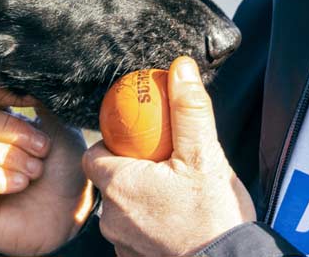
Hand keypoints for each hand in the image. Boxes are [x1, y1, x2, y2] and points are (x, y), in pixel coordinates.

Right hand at [0, 89, 93, 255]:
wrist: (75, 213)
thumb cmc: (65, 170)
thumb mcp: (59, 125)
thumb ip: (40, 98)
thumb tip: (25, 74)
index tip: (29, 101)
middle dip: (12, 133)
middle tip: (43, 151)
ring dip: (7, 159)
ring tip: (34, 173)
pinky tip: (19, 185)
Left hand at [83, 56, 255, 256]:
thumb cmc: (214, 218)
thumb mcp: (204, 154)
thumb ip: (188, 109)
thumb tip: (180, 69)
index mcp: (118, 184)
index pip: (94, 153)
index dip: (113, 144)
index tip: (139, 141)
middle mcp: (110, 217)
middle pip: (110, 180)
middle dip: (132, 169)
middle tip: (164, 164)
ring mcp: (121, 243)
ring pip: (122, 209)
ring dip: (141, 199)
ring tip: (174, 193)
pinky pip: (135, 234)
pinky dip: (150, 224)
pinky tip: (175, 219)